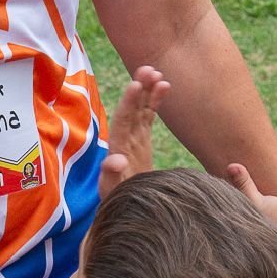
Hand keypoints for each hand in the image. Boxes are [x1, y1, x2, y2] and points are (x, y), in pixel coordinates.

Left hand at [99, 66, 170, 196]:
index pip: (122, 121)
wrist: (125, 208)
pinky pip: (149, 114)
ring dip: (147, 89)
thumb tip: (115, 159)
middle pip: (131, 108)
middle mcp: (124, 138)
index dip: (128, 103)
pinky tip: (165, 85)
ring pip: (141, 108)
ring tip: (157, 73)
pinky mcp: (142, 139)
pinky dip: (155, 100)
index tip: (135, 85)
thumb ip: (111, 176)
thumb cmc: (118, 200)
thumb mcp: (113, 191)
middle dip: (139, 88)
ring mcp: (133, 137)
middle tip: (148, 69)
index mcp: (118, 147)